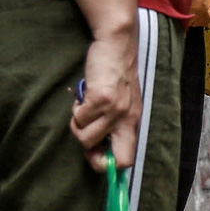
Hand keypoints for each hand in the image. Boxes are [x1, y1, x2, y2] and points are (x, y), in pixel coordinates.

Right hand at [72, 28, 143, 171]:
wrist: (117, 46)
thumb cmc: (115, 74)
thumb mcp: (122, 102)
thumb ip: (114, 123)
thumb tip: (96, 147)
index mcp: (133, 123)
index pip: (127, 160)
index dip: (109, 165)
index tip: (95, 155)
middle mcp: (127, 120)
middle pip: (116, 160)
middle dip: (93, 154)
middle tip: (84, 133)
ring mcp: (115, 110)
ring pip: (86, 138)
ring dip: (78, 124)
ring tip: (84, 107)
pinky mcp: (102, 99)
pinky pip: (79, 118)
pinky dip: (76, 109)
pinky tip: (83, 96)